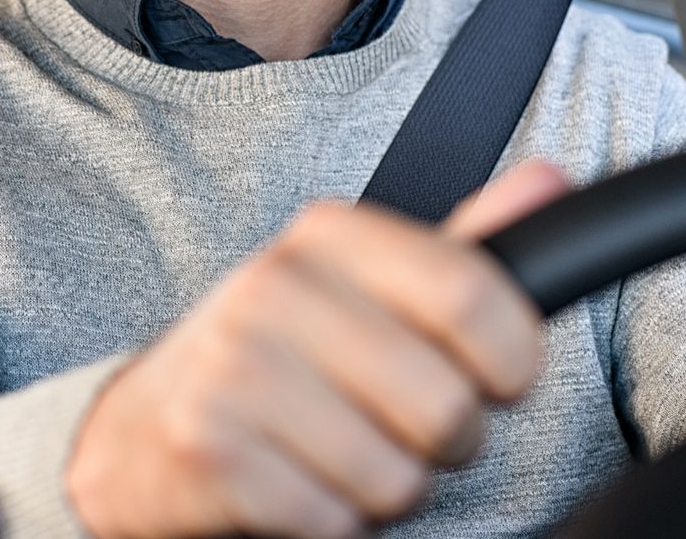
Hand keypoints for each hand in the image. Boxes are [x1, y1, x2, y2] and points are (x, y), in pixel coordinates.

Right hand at [65, 160, 570, 538]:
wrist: (136, 435)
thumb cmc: (278, 359)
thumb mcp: (365, 289)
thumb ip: (463, 248)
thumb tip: (548, 181)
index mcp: (328, 235)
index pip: (475, 293)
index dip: (513, 362)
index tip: (498, 380)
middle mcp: (274, 287)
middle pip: (445, 405)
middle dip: (443, 443)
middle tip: (394, 427)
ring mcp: (234, 367)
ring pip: (395, 478)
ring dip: (382, 490)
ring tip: (336, 456)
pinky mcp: (207, 449)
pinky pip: (334, 523)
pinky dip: (329, 525)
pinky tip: (295, 486)